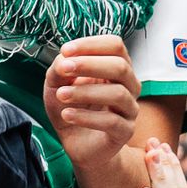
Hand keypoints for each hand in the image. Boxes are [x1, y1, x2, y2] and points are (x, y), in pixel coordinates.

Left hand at [43, 38, 140, 172]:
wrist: (75, 143)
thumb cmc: (70, 107)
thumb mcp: (56, 84)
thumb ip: (60, 69)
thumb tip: (65, 58)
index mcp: (116, 67)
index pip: (115, 45)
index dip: (91, 44)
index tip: (65, 50)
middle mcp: (129, 85)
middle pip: (120, 66)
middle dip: (89, 64)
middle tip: (63, 69)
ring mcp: (129, 109)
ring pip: (117, 93)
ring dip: (85, 92)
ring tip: (61, 95)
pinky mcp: (125, 131)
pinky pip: (111, 122)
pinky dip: (86, 117)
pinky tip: (66, 115)